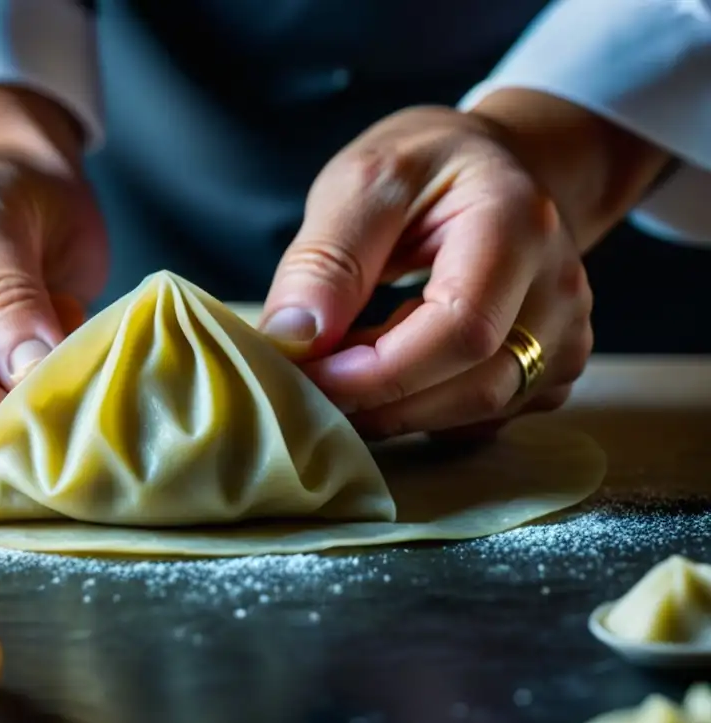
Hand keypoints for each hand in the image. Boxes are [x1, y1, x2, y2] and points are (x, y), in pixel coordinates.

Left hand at [259, 105, 593, 440]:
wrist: (497, 166)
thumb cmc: (428, 167)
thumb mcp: (362, 182)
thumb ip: (326, 260)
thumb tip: (293, 340)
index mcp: (517, 223)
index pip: (460, 329)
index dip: (379, 372)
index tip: (310, 375)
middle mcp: (559, 287)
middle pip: (476, 386)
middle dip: (381, 402)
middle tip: (311, 386)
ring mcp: (566, 333)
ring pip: (481, 413)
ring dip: (398, 411)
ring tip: (342, 372)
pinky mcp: (553, 368)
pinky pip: (485, 418)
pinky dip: (425, 410)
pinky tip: (387, 375)